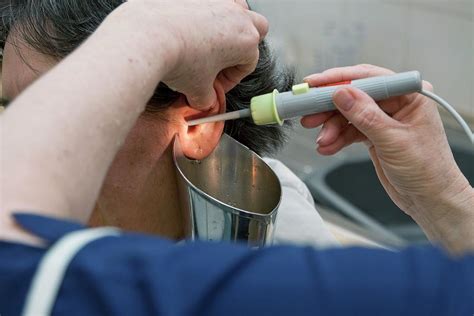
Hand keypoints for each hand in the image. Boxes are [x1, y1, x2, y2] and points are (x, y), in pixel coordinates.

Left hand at [117, 0, 267, 109]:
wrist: (149, 35)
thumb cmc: (177, 58)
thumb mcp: (196, 90)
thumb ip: (206, 98)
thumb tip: (204, 101)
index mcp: (246, 41)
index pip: (248, 64)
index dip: (231, 79)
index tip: (216, 87)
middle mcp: (236, 16)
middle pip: (255, 29)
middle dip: (243, 46)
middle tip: (222, 61)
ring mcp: (218, 0)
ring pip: (237, 8)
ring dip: (229, 24)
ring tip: (208, 42)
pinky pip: (207, 3)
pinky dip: (201, 15)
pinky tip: (186, 29)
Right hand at [301, 65, 472, 226]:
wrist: (430, 200)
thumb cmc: (427, 170)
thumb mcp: (393, 140)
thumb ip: (366, 115)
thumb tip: (342, 93)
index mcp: (409, 95)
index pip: (368, 78)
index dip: (338, 80)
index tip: (314, 85)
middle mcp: (396, 103)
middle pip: (353, 96)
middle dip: (329, 108)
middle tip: (308, 115)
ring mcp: (384, 119)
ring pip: (347, 115)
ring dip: (331, 128)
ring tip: (322, 141)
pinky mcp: (374, 134)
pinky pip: (349, 130)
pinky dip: (337, 139)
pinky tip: (327, 147)